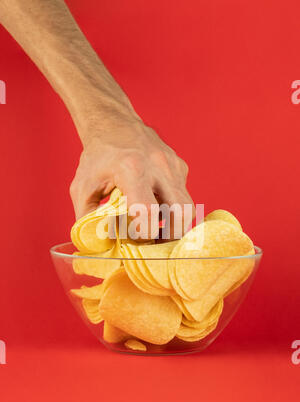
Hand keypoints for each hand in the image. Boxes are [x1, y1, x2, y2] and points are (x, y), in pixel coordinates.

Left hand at [70, 113, 194, 238]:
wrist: (114, 123)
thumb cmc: (98, 157)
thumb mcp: (82, 187)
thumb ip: (86, 219)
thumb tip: (94, 249)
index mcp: (131, 169)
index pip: (148, 212)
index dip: (144, 234)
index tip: (134, 240)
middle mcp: (158, 165)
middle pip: (181, 213)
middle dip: (172, 236)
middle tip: (156, 246)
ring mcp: (173, 165)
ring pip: (189, 207)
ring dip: (177, 226)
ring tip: (160, 234)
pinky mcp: (180, 167)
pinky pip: (184, 196)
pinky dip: (174, 210)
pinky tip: (158, 211)